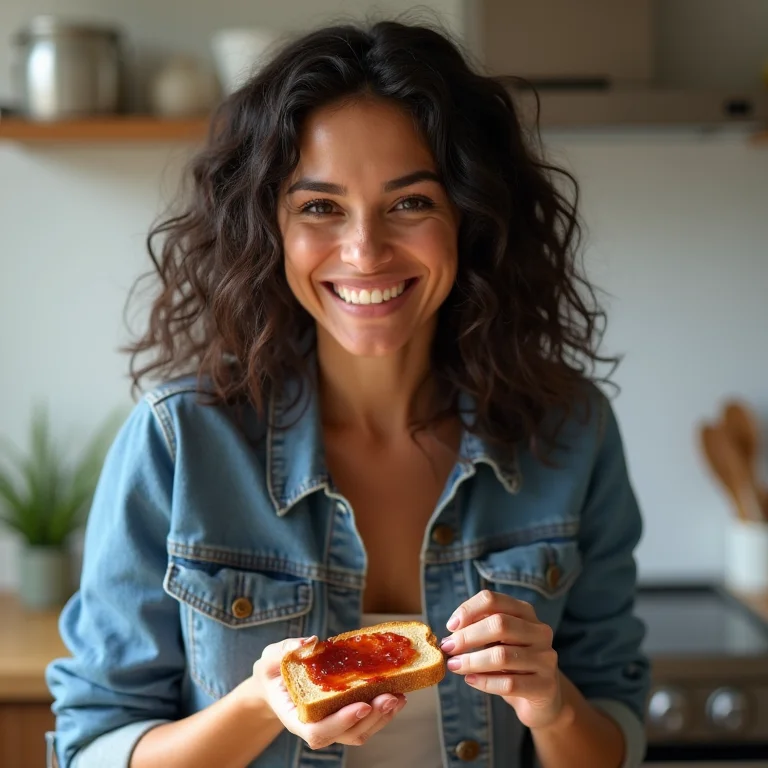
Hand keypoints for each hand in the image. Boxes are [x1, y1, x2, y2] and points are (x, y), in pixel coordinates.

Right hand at [250, 637, 406, 749]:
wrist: (277, 683)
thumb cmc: (274, 671)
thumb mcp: (271, 657)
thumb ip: (286, 650)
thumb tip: (312, 641)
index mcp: (296, 717)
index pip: (318, 731)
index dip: (341, 721)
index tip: (362, 705)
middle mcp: (316, 726)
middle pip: (347, 734)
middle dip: (371, 718)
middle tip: (390, 697)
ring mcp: (332, 724)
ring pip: (360, 732)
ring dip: (382, 717)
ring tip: (399, 697)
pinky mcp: (345, 715)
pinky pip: (366, 721)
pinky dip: (383, 711)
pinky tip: (397, 693)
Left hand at [441, 590, 563, 729]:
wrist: (543, 696)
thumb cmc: (513, 663)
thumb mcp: (498, 640)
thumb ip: (479, 629)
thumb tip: (451, 632)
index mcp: (525, 612)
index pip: (493, 600)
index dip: (468, 610)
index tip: (450, 626)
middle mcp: (539, 631)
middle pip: (499, 624)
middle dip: (468, 636)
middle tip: (448, 648)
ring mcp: (546, 658)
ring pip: (502, 655)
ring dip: (472, 661)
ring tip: (454, 665)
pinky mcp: (546, 686)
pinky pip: (509, 683)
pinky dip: (484, 682)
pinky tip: (470, 680)